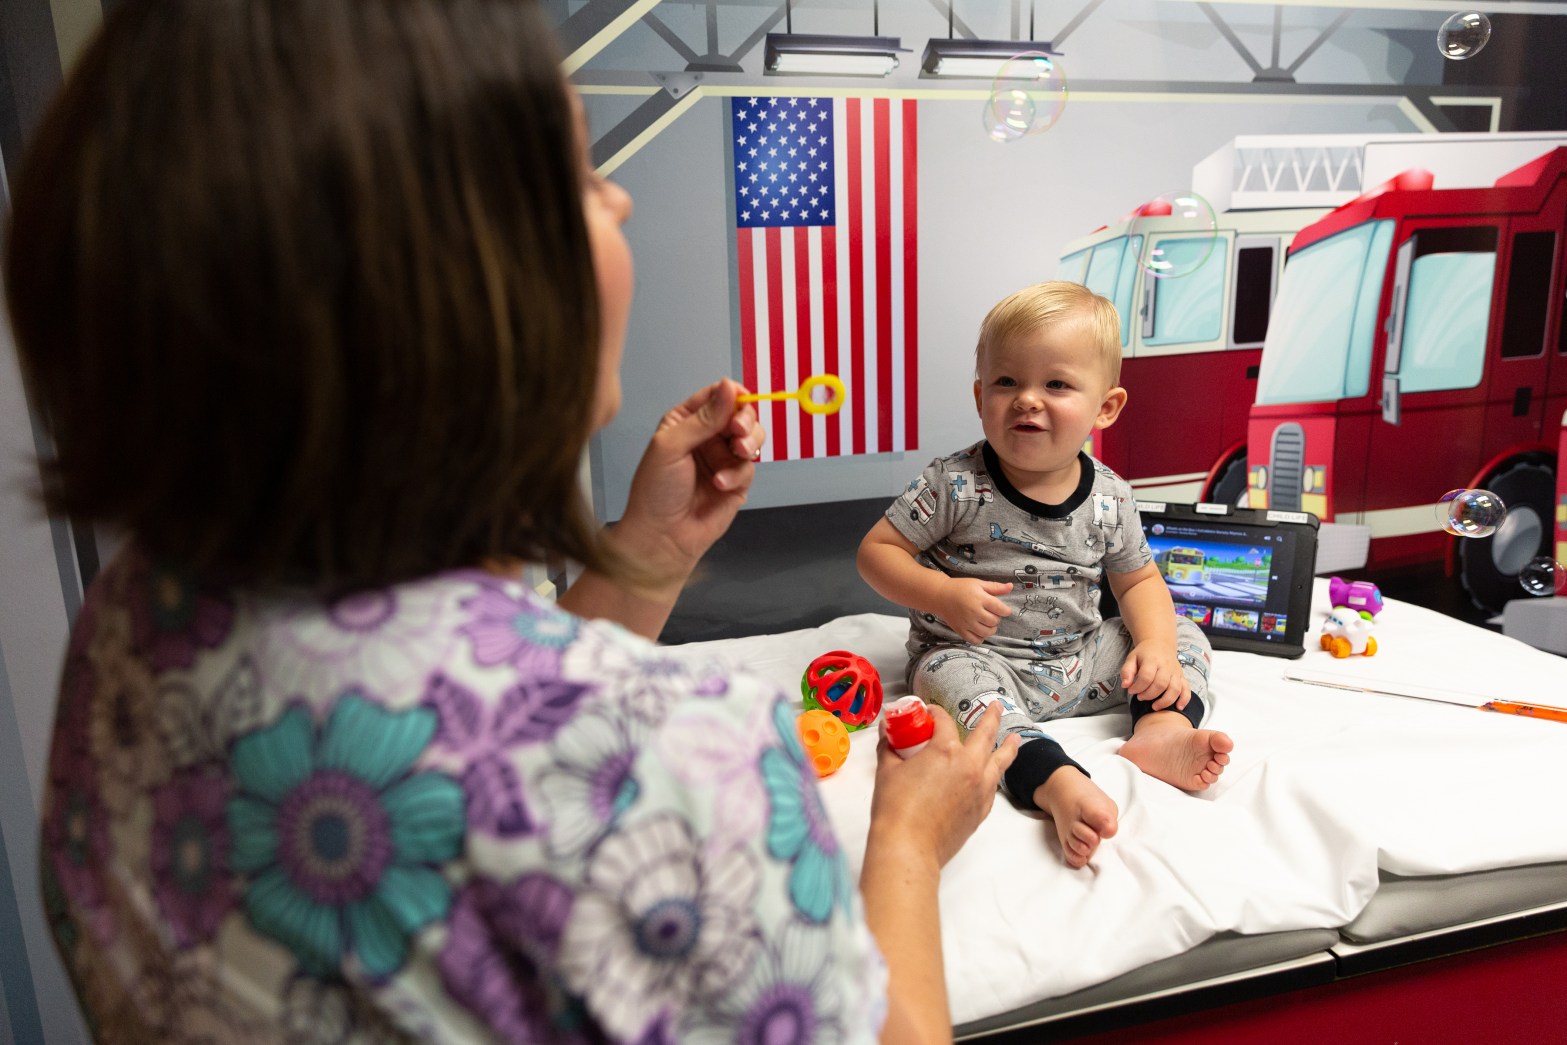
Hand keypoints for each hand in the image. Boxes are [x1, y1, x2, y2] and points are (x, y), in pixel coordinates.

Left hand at [613, 379, 765, 581]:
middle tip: (738, 431)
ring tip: (738, 452)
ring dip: (749, 442)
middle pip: (740, 414)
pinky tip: (720, 484)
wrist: (662, 537)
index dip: (731, 394)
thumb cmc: (655, 491)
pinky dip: (737, 474)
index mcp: (686, 421)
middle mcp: (706, 437)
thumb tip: (728, 386)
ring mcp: (722, 459)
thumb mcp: (672, 446)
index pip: (716, 396)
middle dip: (745, 419)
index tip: (740, 399)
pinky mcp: (736, 482)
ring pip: (752, 438)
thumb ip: (704, 417)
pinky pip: (748, 468)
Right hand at [866, 701, 1018, 868]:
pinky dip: (995, 775)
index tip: (928, 713)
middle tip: (996, 706)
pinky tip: (993, 774)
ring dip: (1008, 747)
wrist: (909, 847)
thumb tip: (887, 735)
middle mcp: (968, 766)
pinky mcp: (981, 810)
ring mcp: (979, 789)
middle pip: (985, 733)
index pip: (943, 721)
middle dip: (991, 716)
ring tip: (1015, 739)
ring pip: (1000, 761)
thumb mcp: (887, 771)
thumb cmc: (896, 810)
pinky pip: (993, 786)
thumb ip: (889, 748)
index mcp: (945, 751)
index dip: (934, 712)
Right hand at [938, 578, 1012, 643]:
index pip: (1000, 609)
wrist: (940, 595)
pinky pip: (975, 640)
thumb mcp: (978, 583)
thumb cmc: (960, 587)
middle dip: (997, 618)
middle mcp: (973, 612)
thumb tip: (1011, 586)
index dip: (1006, 611)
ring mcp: (966, 622)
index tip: (1005, 610)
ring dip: (991, 629)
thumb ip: (995, 587)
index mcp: (979, 598)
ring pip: (987, 632)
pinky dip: (981, 638)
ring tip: (987, 622)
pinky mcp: (960, 630)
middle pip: (994, 621)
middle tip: (992, 613)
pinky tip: (980, 630)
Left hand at [1120, 640, 1189, 710]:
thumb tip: (1125, 686)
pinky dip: (1184, 699)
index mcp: (1152, 660)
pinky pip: (1186, 689)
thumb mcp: (1131, 658)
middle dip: (1149, 695)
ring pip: (1175, 689)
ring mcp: (1176, 672)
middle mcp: (1166, 666)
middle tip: (1140, 698)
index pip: (1146, 676)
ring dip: (1165, 701)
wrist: (1159, 644)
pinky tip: (1179, 707)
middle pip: (1161, 684)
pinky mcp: (1182, 677)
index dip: (1138, 687)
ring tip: (1154, 707)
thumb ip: (1126, 671)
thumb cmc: (1144, 654)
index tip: (1131, 691)